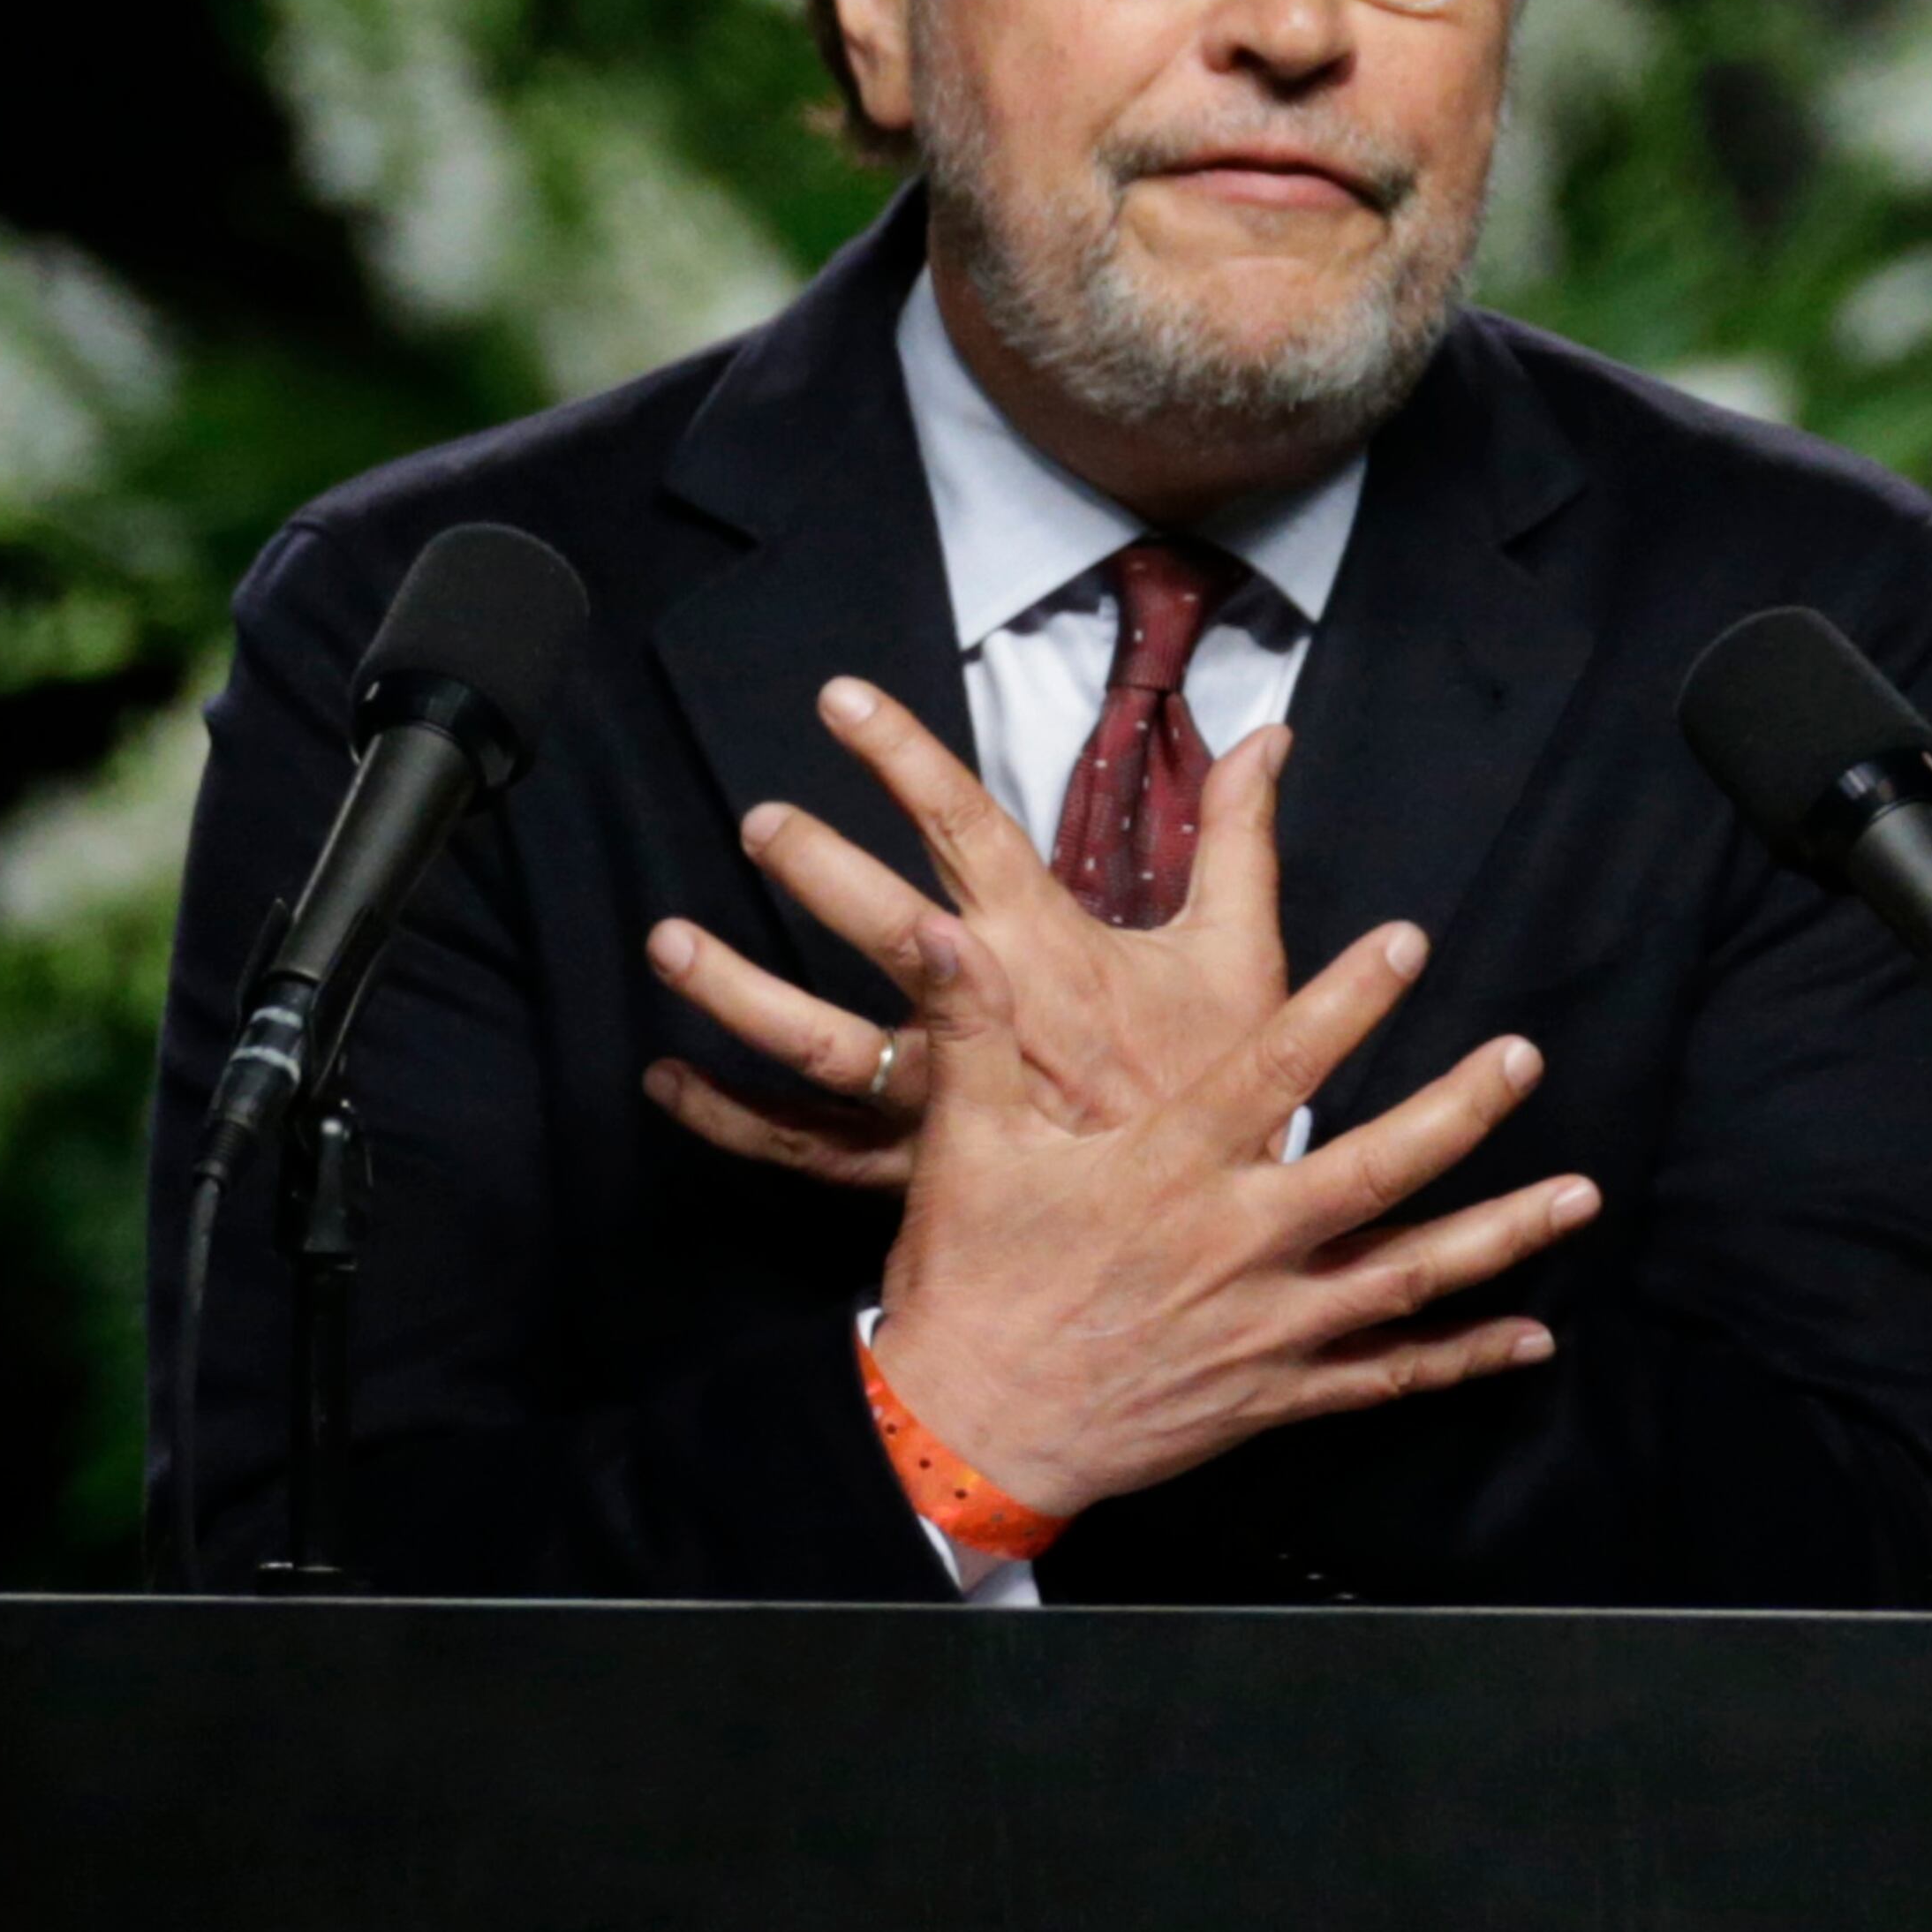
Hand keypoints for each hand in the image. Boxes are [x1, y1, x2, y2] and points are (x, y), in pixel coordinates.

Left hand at [639, 675, 1294, 1192]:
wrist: (1209, 1233)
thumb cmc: (1216, 1086)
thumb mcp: (1241, 956)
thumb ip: (1238, 838)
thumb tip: (1264, 736)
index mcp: (1051, 953)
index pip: (969, 829)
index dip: (906, 757)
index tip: (840, 698)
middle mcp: (987, 1020)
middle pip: (886, 931)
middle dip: (821, 870)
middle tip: (761, 822)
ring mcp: (943, 1103)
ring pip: (824, 1046)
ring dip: (740, 994)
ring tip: (667, 942)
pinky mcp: (913, 1171)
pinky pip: (805, 1147)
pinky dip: (733, 1117)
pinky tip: (669, 1081)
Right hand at [864, 901, 1597, 1526]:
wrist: (968, 1431)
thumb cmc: (971, 1280)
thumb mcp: (966, 1145)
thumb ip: (969, 1031)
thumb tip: (947, 933)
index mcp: (1169, 1169)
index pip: (1275, 1068)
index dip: (1347, 1000)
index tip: (1409, 941)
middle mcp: (1235, 1243)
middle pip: (1373, 1169)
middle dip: (1458, 1110)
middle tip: (1526, 1056)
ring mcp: (1265, 1326)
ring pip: (1405, 1277)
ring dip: (1499, 1234)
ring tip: (1580, 1196)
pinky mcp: (1272, 1393)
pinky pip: (1386, 1377)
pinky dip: (1462, 1357)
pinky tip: (1531, 1336)